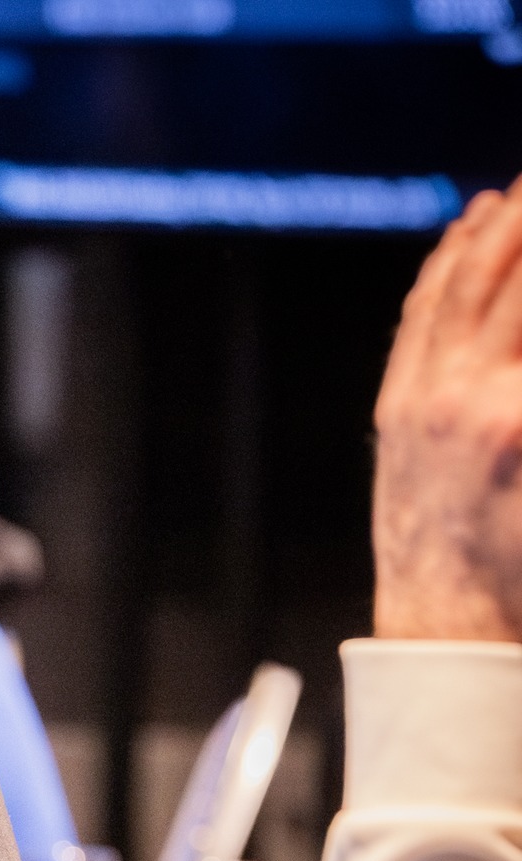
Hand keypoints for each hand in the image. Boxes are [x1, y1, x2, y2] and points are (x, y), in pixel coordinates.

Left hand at [373, 175, 521, 640]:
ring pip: (464, 284)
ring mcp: (424, 397)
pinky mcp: (398, 405)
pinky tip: (466, 228)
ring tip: (521, 186)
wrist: (450, 628)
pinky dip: (446, 263)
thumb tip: (520, 343)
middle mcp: (470, 395)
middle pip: (517, 279)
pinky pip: (423, 314)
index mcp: (521, 417)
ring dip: (499, 226)